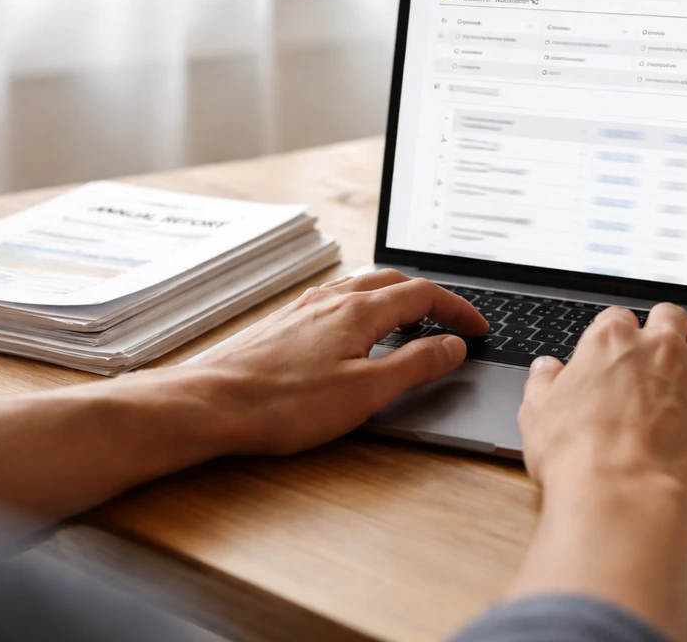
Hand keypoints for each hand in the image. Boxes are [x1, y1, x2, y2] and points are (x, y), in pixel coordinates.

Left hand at [195, 269, 487, 454]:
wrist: (209, 403)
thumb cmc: (283, 403)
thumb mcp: (366, 392)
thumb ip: (415, 365)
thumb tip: (454, 346)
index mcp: (358, 310)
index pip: (423, 295)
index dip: (457, 310)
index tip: (477, 328)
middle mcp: (332, 298)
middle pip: (395, 282)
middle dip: (430, 300)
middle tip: (450, 324)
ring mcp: (305, 307)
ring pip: (364, 287)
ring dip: (397, 300)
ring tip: (411, 326)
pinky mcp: (286, 322)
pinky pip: (338, 300)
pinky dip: (366, 308)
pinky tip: (358, 335)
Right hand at [519, 303, 686, 514]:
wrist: (624, 496)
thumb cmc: (578, 459)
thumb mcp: (537, 416)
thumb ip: (544, 384)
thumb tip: (546, 369)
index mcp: (609, 341)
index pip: (616, 318)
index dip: (616, 335)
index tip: (616, 351)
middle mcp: (658, 347)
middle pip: (669, 315)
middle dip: (664, 326)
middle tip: (660, 345)